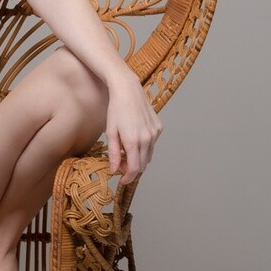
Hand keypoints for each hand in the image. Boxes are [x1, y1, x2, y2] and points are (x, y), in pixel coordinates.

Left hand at [105, 71, 162, 185]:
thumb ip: (113, 153)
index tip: (122, 180)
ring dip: (138, 158)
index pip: (134, 169)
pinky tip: (135, 137)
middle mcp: (147, 139)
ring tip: (126, 150)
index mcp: (133, 142)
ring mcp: (155, 133)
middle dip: (132, 169)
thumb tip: (114, 170)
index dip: (128, 178)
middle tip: (121, 165)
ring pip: (148, 155)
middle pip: (143, 164)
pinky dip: (144, 146)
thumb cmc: (116, 110)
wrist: (128, 90)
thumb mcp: (111, 133)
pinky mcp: (159, 127)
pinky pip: (152, 143)